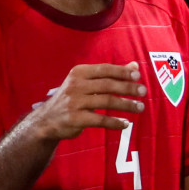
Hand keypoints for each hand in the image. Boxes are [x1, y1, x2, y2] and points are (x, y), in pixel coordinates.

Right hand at [27, 63, 146, 141]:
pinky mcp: (75, 119)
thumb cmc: (72, 98)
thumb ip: (110, 74)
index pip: (105, 69)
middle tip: (143, 91)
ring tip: (140, 107)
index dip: (122, 72)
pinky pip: (100, 120)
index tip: (138, 75)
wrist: (45, 121)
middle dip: (128, 88)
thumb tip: (135, 65)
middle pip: (108, 85)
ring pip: (107, 101)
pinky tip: (125, 124)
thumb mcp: (86, 82)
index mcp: (79, 73)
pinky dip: (115, 122)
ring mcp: (74, 102)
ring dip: (126, 105)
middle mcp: (75, 85)